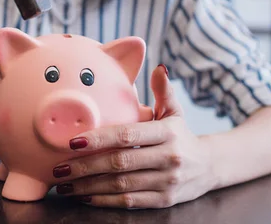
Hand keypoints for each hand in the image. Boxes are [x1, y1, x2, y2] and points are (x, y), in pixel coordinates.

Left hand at [51, 65, 215, 208]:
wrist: (210, 167)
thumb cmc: (182, 135)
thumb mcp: (176, 112)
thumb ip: (164, 91)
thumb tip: (158, 68)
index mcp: (167, 133)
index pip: (128, 135)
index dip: (99, 139)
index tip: (74, 140)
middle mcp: (168, 158)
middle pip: (119, 163)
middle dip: (85, 166)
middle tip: (60, 167)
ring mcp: (167, 182)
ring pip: (121, 185)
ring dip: (89, 186)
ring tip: (65, 184)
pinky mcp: (164, 201)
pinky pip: (129, 202)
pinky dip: (104, 201)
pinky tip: (85, 197)